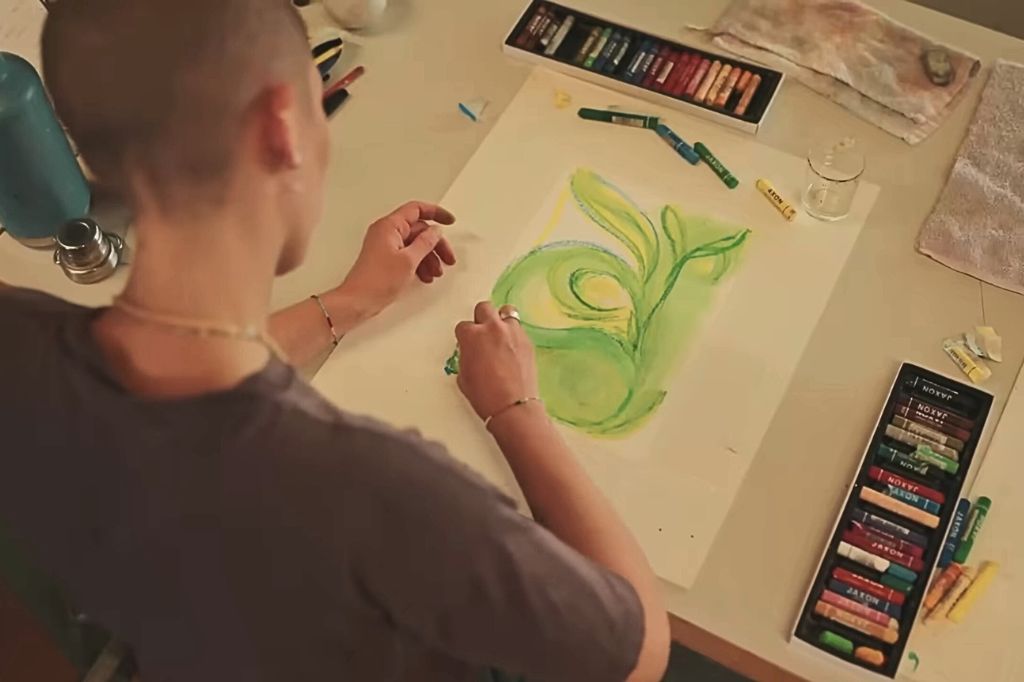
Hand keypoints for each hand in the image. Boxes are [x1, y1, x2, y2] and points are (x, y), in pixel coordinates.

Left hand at [336, 201, 456, 318]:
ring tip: (436, 273)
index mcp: (390, 226)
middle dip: (435, 245)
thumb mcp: (409, 260)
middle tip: (448, 259)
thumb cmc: (377, 280)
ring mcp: (385, 246)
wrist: (358, 301)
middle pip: (419, 230)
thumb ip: (425, 242)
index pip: (416, 210)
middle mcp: (386, 232)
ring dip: (429, 258)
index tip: (450, 221)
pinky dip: (419, 264)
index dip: (436, 213)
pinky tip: (425, 277)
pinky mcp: (386, 259)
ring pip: (415, 245)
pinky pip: (407, 255)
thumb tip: (435, 231)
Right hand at [454, 301, 541, 423]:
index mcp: (472, 336)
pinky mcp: (528, 340)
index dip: (464, 337)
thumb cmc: (484, 395)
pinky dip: (514, 334)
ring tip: (501, 334)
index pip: (463, 326)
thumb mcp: (464, 376)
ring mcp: (512, 332)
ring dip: (501, 320)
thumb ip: (466, 356)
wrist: (513, 406)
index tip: (467, 345)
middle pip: (484, 308)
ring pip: (506, 311)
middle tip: (482, 333)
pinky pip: (519, 328)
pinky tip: (513, 348)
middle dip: (481, 318)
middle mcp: (492, 328)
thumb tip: (471, 353)